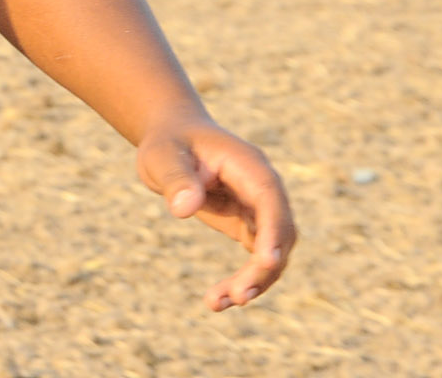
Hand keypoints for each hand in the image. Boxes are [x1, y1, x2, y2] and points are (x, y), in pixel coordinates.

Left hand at [136, 115, 295, 311]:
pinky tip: (217, 299)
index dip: (273, 230)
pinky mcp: (247, 225)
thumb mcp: (162, 156)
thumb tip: (184, 208)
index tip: (267, 261)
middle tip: (238, 296)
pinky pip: (255, 258)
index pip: (270, 200)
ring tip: (217, 303)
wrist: (173, 139)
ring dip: (253, 280)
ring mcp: (258, 209)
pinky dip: (242, 279)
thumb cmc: (169, 143)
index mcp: (248, 165)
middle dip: (263, 267)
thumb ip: (175, 179)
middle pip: (278, 232)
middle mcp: (261, 189)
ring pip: (270, 251)